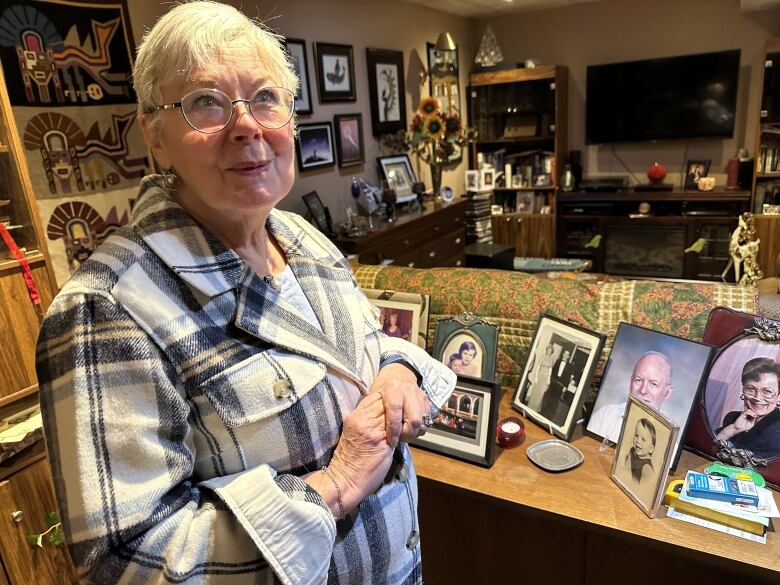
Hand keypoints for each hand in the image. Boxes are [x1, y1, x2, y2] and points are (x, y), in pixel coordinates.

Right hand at [327, 392, 393, 514]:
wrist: (346, 480)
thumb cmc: (353, 460)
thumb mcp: (358, 432)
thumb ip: (372, 420)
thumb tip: (389, 415)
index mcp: (355, 416)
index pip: (375, 396)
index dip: (387, 401)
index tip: (393, 410)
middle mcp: (361, 418)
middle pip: (384, 400)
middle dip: (396, 406)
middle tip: (403, 416)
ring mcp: (370, 428)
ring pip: (392, 412)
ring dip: (401, 417)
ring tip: (405, 426)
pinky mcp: (379, 439)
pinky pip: (396, 427)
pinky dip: (402, 428)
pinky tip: (404, 436)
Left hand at [370, 363, 431, 446]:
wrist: (400, 373)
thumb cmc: (384, 386)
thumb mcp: (375, 394)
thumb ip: (375, 410)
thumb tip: (374, 430)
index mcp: (393, 389)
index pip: (395, 411)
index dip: (394, 429)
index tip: (391, 440)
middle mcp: (409, 392)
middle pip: (414, 420)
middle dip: (407, 434)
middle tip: (400, 439)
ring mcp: (421, 397)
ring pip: (423, 422)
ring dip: (415, 433)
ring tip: (405, 435)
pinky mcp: (428, 402)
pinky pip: (427, 420)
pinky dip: (420, 428)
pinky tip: (412, 429)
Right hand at [716, 408, 757, 440]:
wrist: (738, 428)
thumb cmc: (744, 427)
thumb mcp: (751, 424)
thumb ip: (754, 419)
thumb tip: (756, 416)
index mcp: (749, 417)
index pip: (753, 413)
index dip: (756, 414)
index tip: (758, 416)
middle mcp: (746, 415)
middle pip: (752, 410)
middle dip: (755, 413)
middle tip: (756, 416)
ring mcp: (744, 414)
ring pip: (750, 410)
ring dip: (753, 413)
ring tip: (754, 416)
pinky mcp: (742, 414)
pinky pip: (747, 411)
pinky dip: (751, 413)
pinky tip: (752, 416)